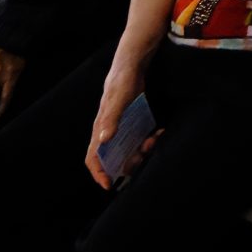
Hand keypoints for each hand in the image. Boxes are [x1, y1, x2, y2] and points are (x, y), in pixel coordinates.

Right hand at [84, 63, 149, 190]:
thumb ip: (111, 119)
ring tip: (154, 140)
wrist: (131, 67)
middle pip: (113, 157)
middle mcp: (107, 132)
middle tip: (145, 153)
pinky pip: (138, 138)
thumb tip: (103, 140)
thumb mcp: (118, 99)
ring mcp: (119, 128)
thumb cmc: (121, 82)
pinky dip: (148, 139)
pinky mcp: (130, 123)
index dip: (98, 173)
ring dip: (141, 150)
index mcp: (100, 130)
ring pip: (128, 149)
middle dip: (128, 161)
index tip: (109, 184)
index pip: (93, 157)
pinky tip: (159, 132)